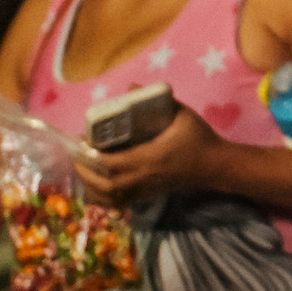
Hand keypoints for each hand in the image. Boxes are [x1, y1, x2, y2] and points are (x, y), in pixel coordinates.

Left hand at [72, 104, 228, 207]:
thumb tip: (131, 87)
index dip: (92, 156)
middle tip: (76, 157)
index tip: (81, 143)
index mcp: (150, 157)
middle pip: (106, 184)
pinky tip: (97, 188)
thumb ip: (156, 100)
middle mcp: (145, 177)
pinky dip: (104, 199)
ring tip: (82, 172)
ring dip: (92, 187)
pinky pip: (121, 203)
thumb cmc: (199, 138)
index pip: (113, 163)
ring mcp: (146, 189)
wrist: (215, 165)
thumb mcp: (182, 114)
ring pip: (111, 198)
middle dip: (85, 173)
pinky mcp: (149, 195)